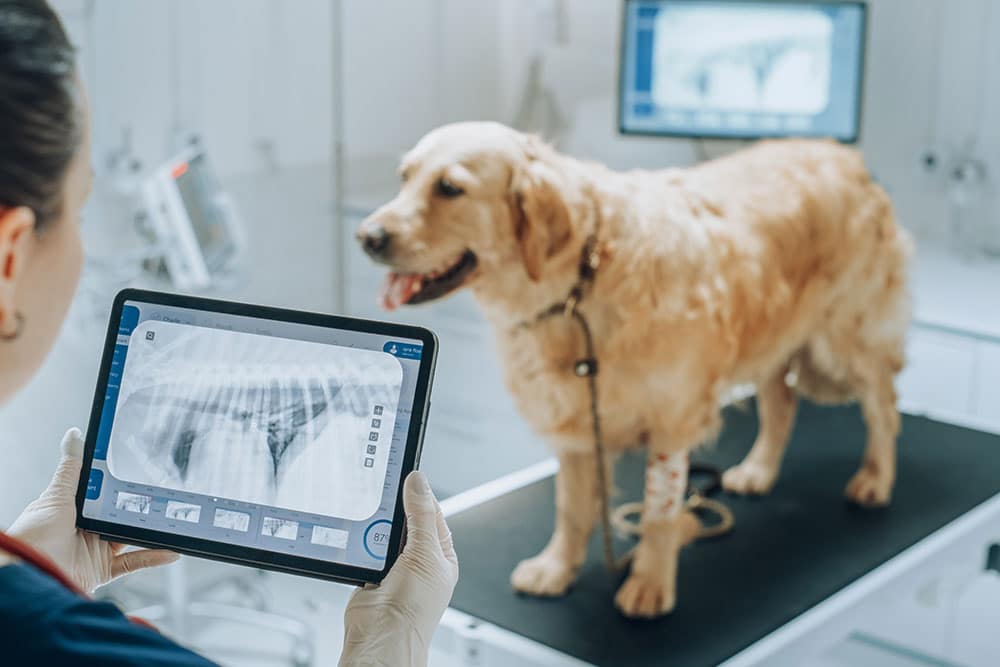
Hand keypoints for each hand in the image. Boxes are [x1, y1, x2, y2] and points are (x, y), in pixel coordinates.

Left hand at [6, 428, 178, 592]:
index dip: (121, 481)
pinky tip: (171, 550)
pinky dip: (153, 557)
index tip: (142, 469)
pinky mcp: (103, 569)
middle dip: (142, 505)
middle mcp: (87, 528)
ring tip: (172, 518)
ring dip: (152, 529)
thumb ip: (72, 469)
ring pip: (131, 536)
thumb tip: (74, 435)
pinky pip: (133, 562)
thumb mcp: (56, 496)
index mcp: (75, 509)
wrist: (29, 573)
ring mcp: (96, 549)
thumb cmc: (35, 535)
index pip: (103, 491)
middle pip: (121, 513)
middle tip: (165, 492)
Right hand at [339, 471, 458, 666]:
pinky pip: (365, 548)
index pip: (432, 513)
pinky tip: (359, 535)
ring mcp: (395, 568)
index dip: (420, 494)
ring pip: (383, 533)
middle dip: (395, 509)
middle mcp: (419, 561)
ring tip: (371, 515)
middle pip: (406, 521)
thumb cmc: (412, 611)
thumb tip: (419, 483)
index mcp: (441, 555)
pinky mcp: (371, 574)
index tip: (407, 476)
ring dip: (376, 526)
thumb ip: (421, 516)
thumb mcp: (424, 554)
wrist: (380, 638)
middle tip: (384, 491)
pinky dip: (361, 542)